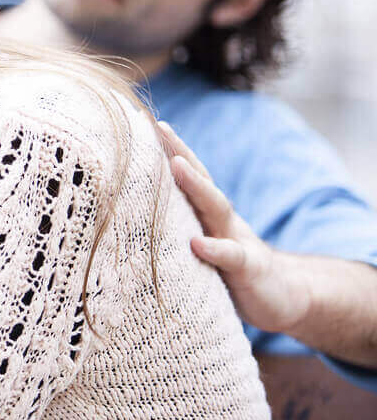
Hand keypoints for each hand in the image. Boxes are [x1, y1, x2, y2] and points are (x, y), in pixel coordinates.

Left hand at [158, 121, 309, 332]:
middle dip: (179, 152)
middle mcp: (220, 221)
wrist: (286, 298)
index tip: (142, 122)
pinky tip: (197, 243)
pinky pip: (232, 257)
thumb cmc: (230, 270)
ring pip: (216, 208)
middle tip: (158, 128)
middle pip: (200, 180)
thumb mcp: (201, 245)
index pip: (185, 175)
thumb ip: (175, 228)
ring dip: (196, 186)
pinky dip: (215, 249)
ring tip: (176, 165)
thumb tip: (133, 213)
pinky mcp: (249, 271)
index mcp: (205, 214)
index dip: (166, 150)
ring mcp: (237, 242)